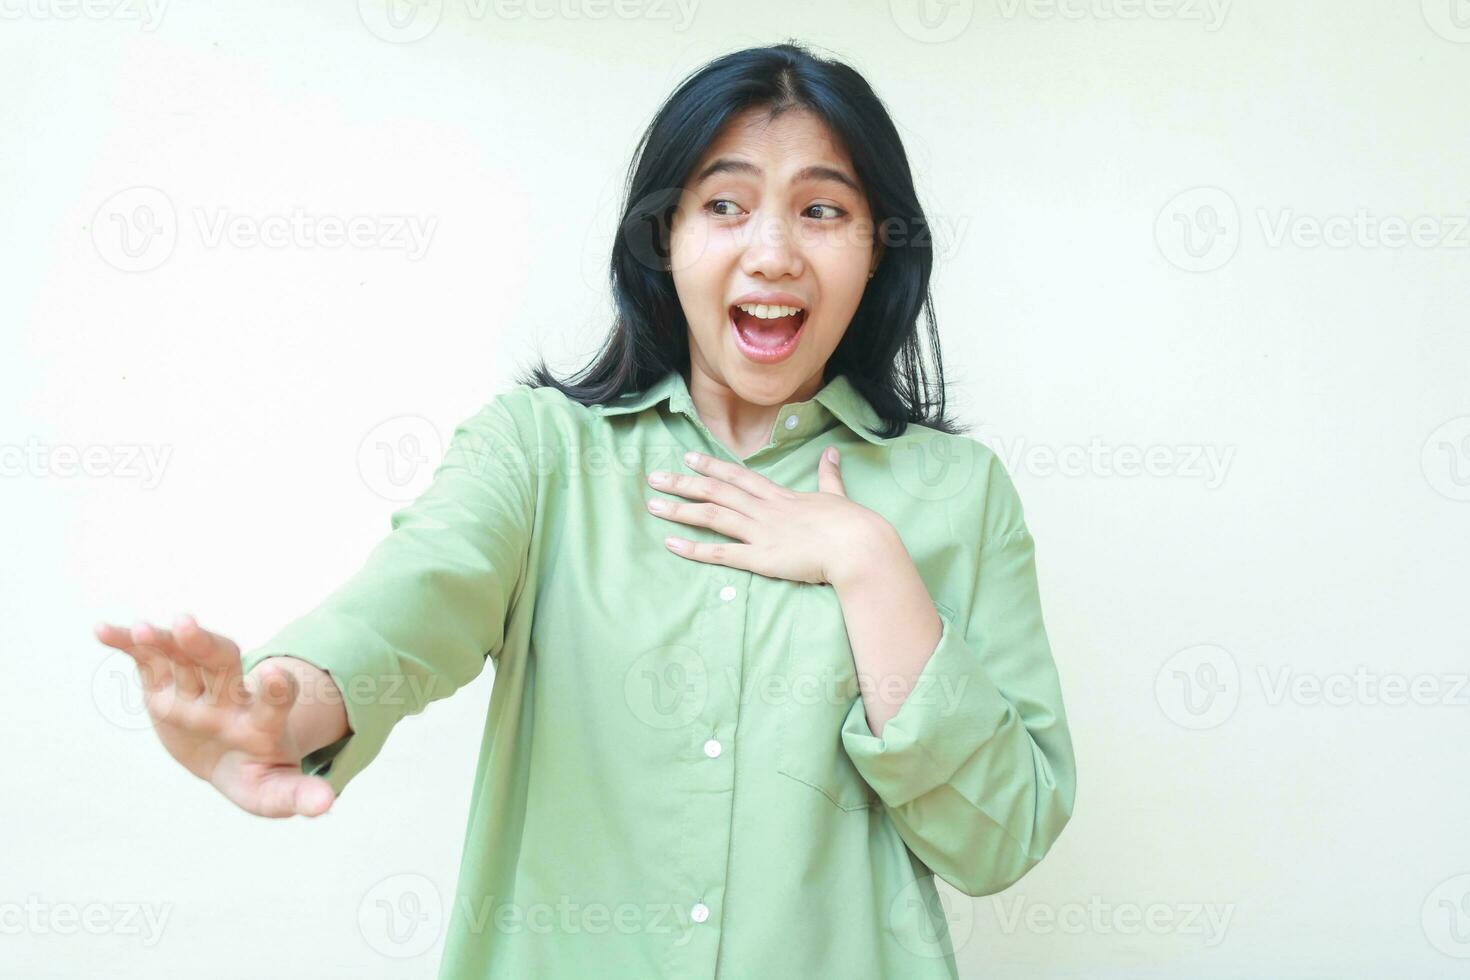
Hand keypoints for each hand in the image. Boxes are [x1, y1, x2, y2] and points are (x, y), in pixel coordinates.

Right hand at [93, 615, 335, 817]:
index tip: (276, 674)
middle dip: (205, 645)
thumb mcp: (274, 791)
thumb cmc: (256, 774)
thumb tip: (324, 805)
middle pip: (222, 663)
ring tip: (143, 629)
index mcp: (261, 722)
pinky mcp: (166, 683)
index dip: (276, 689)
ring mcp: (197, 686)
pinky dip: (127, 645)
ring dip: (164, 641)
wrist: (230, 754)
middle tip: (188, 626)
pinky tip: (103, 630)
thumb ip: (297, 795)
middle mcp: (229, 696)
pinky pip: (148, 659)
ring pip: (183, 655)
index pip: (274, 700)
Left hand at [644, 446, 888, 585]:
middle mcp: (764, 509)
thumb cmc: (851, 523)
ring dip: (680, 509)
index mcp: (780, 496)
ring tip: (652, 505)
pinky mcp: (761, 558)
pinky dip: (694, 548)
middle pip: (716, 491)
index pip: (738, 475)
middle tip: (654, 477)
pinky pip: (721, 553)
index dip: (711, 465)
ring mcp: (760, 532)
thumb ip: (829, 475)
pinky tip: (671, 543)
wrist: (857, 545)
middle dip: (683, 483)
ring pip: (712, 516)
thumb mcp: (836, 494)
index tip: (688, 456)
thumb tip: (831, 453)